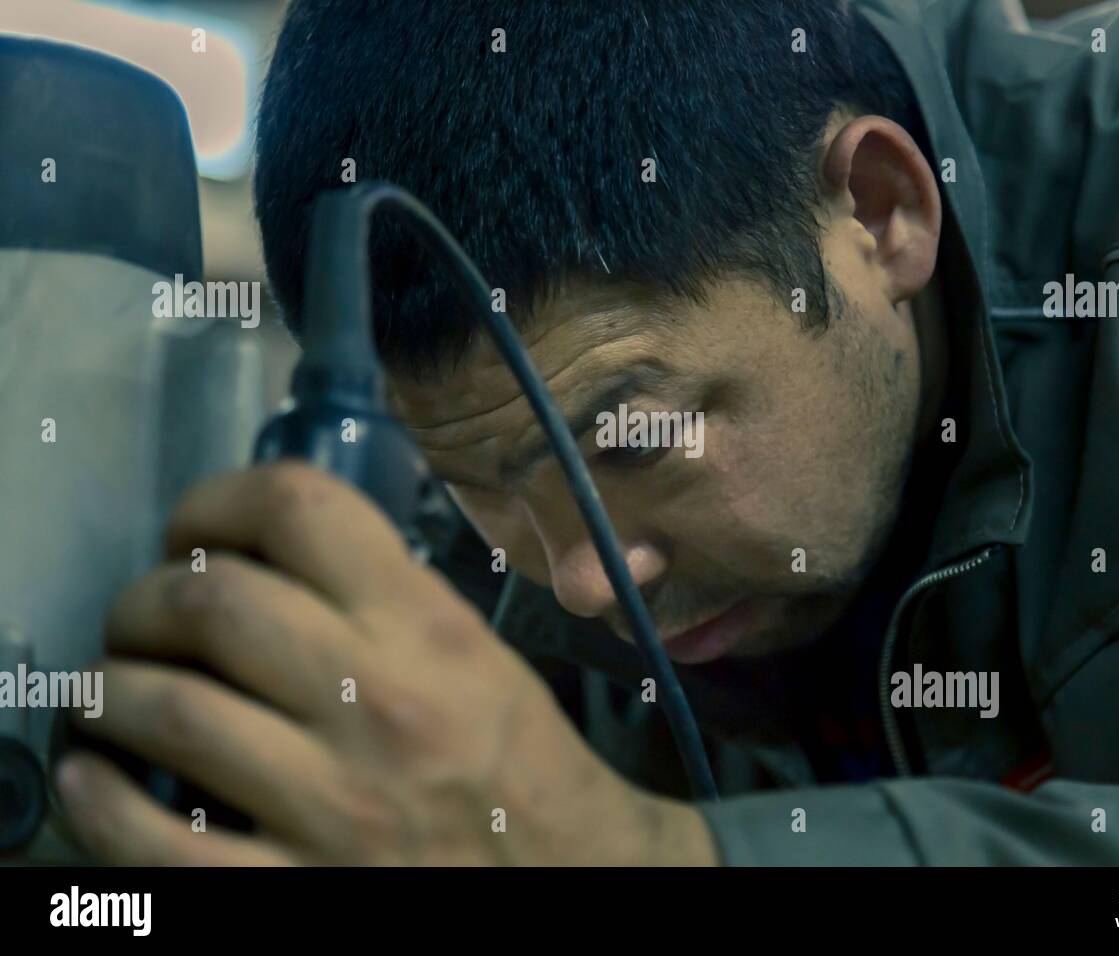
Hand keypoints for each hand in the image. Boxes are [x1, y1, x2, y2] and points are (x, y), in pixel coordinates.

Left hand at [57, 462, 717, 865]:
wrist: (577, 879)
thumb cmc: (522, 765)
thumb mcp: (478, 653)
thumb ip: (383, 598)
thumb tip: (258, 561)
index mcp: (429, 631)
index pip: (297, 509)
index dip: (215, 501)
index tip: (194, 531)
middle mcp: (379, 703)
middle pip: (208, 601)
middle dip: (145, 600)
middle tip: (144, 620)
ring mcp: (334, 805)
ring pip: (165, 709)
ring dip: (111, 690)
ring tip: (115, 692)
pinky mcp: (294, 892)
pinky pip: (154, 844)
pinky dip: (96, 801)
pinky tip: (95, 776)